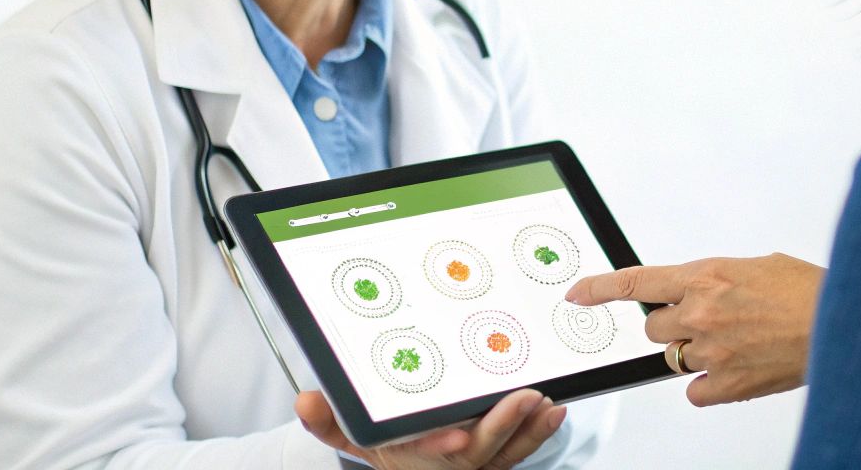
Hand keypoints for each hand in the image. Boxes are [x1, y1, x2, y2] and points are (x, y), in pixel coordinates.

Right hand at [297, 388, 563, 469]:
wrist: (408, 458)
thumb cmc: (386, 441)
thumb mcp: (353, 434)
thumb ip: (328, 422)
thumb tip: (306, 402)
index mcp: (412, 457)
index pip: (429, 449)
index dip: (443, 443)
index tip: (459, 435)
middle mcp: (448, 462)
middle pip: (480, 450)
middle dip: (504, 426)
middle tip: (526, 398)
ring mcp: (476, 461)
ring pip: (507, 452)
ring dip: (530, 430)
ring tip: (547, 403)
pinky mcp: (498, 455)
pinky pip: (521, 450)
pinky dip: (538, 433)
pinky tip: (554, 410)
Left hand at [565, 253, 824, 406]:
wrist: (844, 322)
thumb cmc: (809, 291)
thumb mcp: (757, 266)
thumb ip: (718, 279)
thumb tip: (701, 290)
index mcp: (706, 275)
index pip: (636, 282)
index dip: (600, 289)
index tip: (578, 294)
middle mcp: (701, 312)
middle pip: (654, 326)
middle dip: (673, 324)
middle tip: (706, 320)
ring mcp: (712, 351)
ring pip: (675, 357)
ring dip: (697, 350)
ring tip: (736, 340)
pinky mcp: (726, 385)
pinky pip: (696, 389)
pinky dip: (711, 382)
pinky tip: (738, 367)